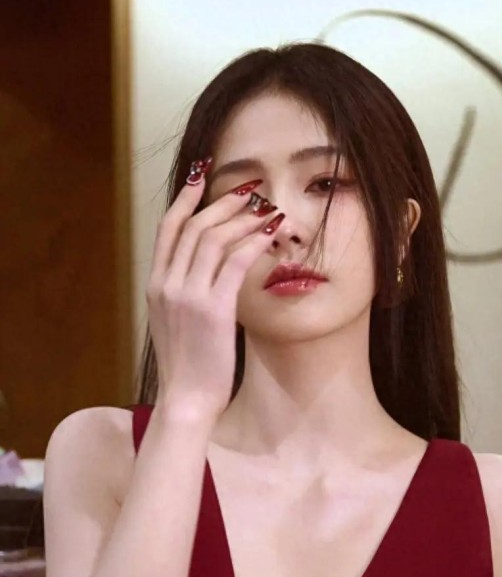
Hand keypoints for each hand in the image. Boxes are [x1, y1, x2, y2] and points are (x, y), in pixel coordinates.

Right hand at [146, 158, 284, 420]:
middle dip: (223, 201)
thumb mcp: (178, 323)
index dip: (186, 198)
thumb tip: (213, 270)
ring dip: (243, 218)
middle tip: (250, 189)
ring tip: (266, 209)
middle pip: (194, 226)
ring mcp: (188, 295)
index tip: (202, 176)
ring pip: (214, 238)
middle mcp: (167, 284)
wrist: (187, 399)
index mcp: (156, 285)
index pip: (168, 229)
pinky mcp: (213, 309)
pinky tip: (270, 234)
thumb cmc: (189, 366)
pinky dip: (253, 243)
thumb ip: (188, 293)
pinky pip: (234, 263)